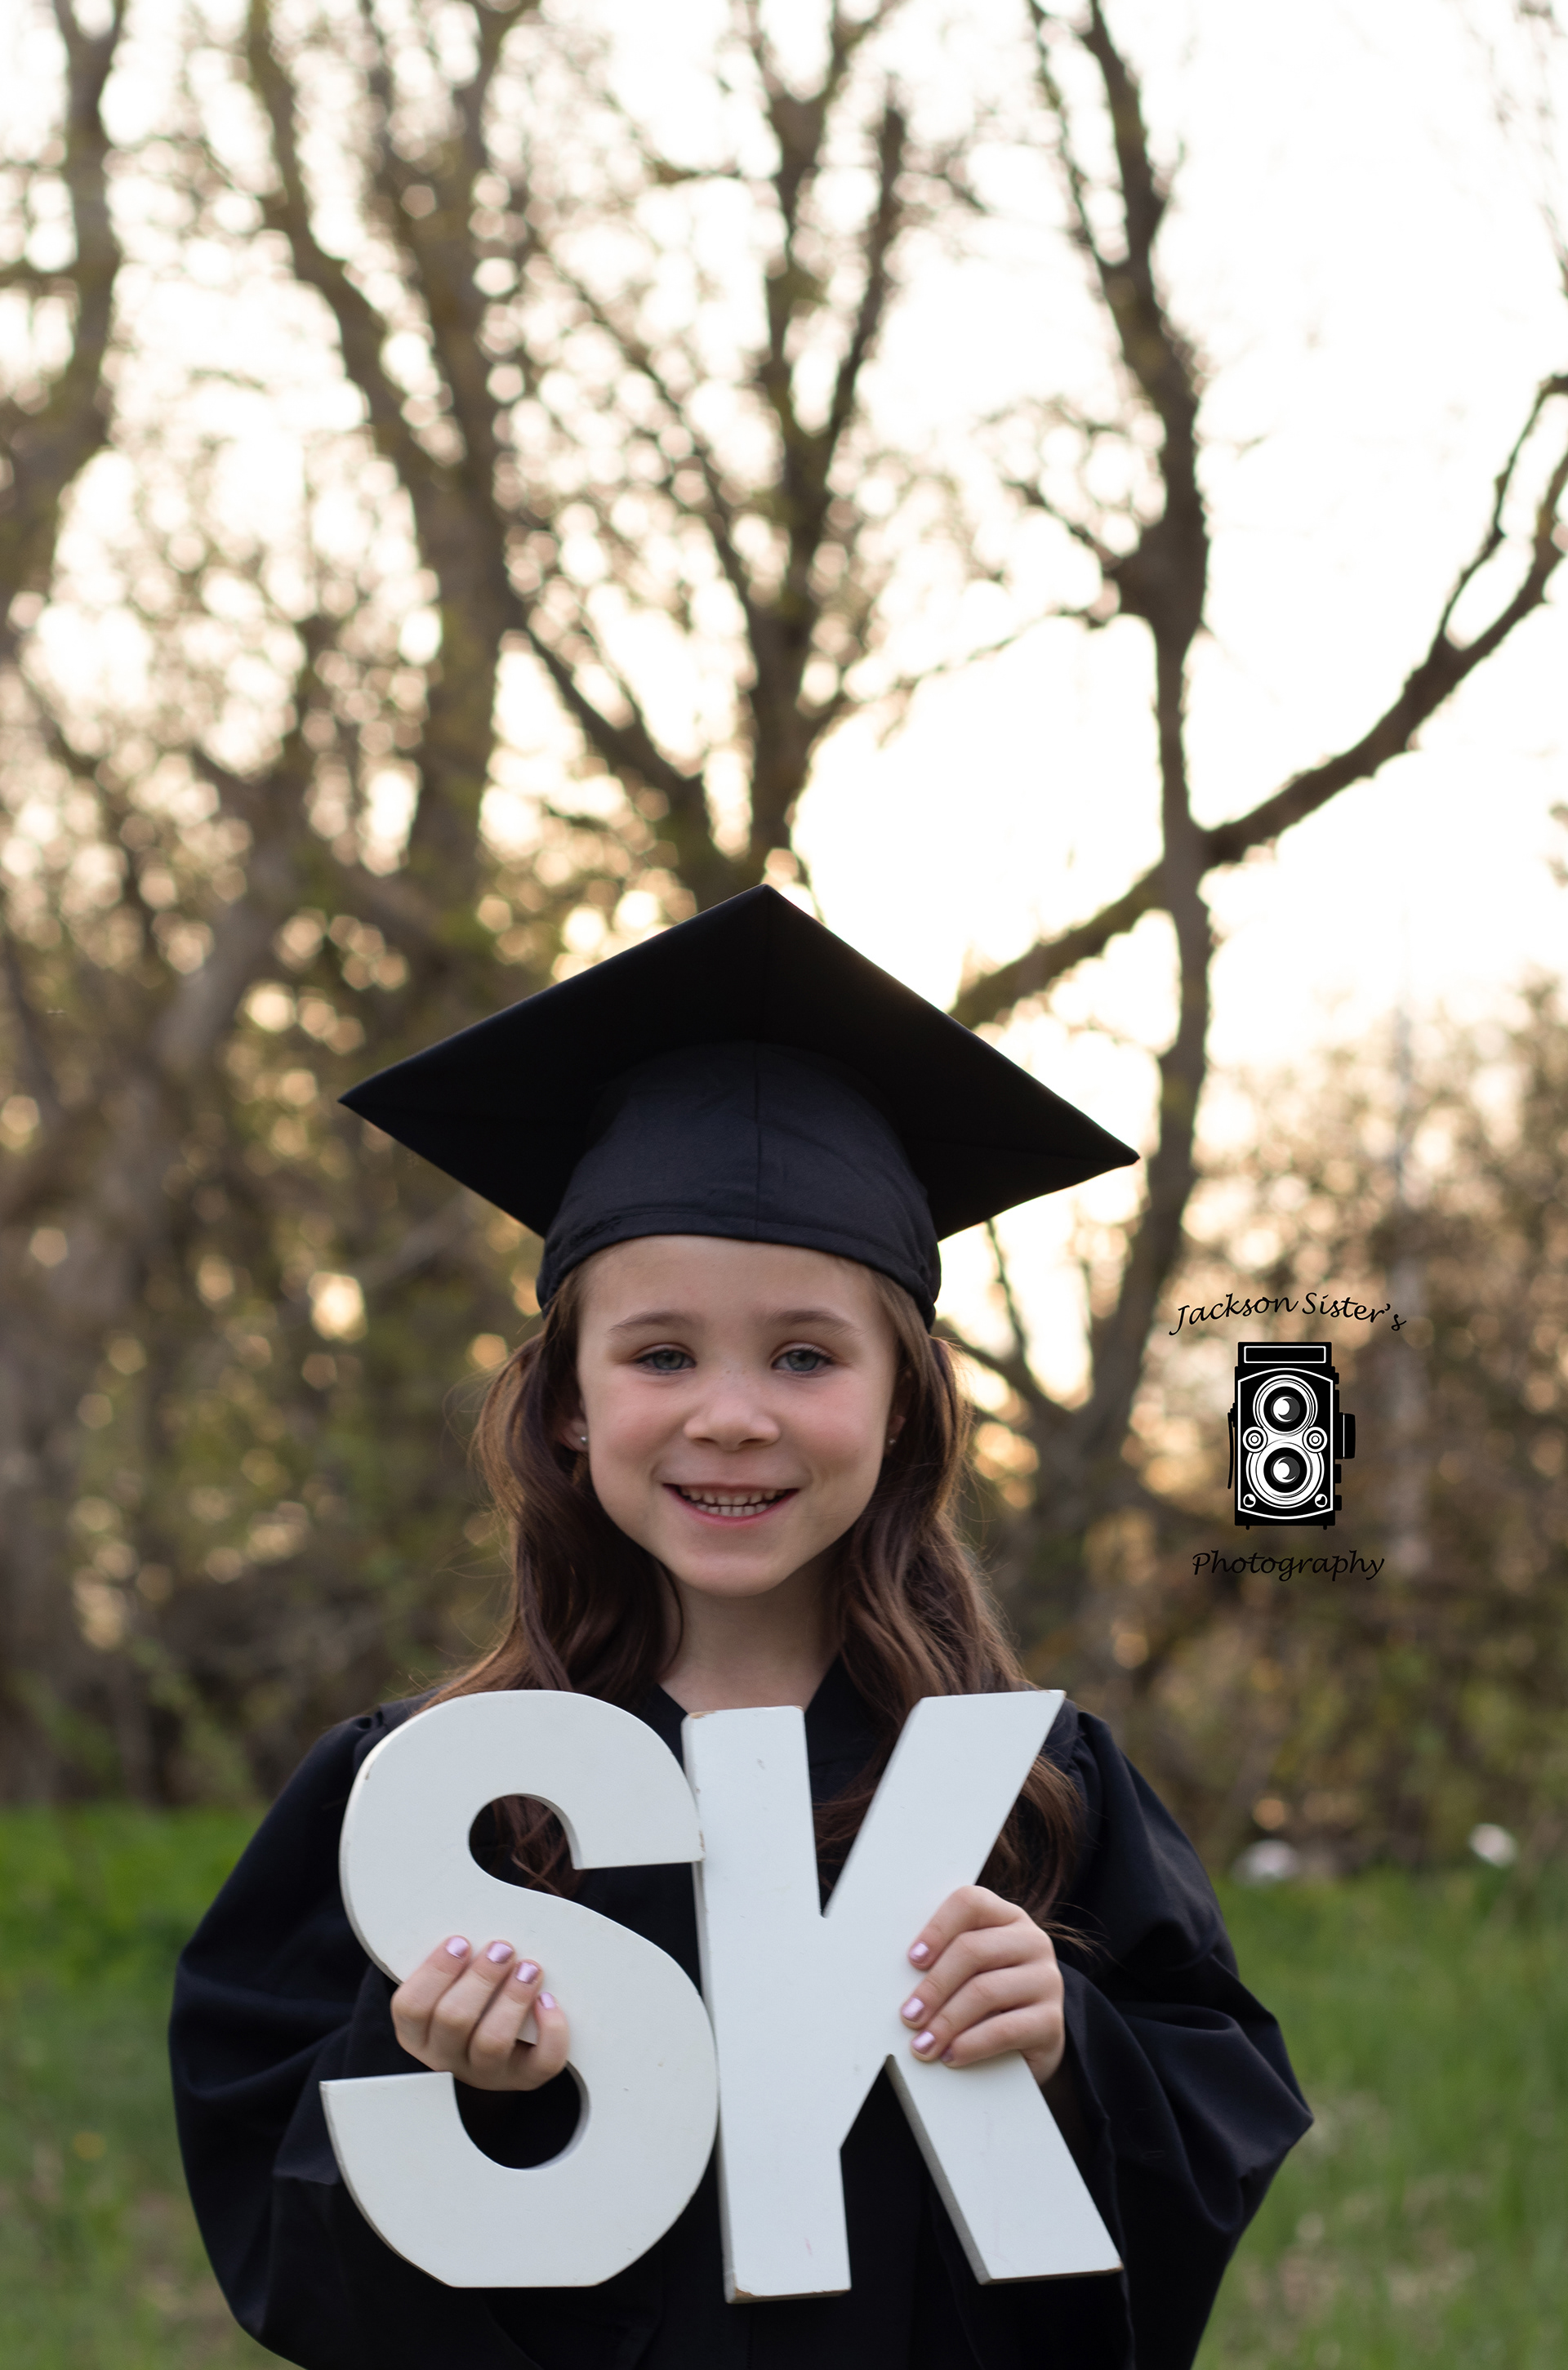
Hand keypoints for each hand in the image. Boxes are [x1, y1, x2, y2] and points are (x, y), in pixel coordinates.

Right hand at [390, 1934, 569, 2091]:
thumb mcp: (448, 1984)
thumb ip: (451, 1957)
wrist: (502, 2045)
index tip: (460, 1940)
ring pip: (491, 2043)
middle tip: (502, 1947)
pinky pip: (540, 2063)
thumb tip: (467, 1902)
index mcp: (418, 2034)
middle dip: (480, 1979)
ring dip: (512, 2000)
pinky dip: (550, 2032)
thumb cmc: (471, 1996)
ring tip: (529, 1967)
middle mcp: (446, 2057)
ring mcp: (485, 2072)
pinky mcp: (524, 2078)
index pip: (410, 2008)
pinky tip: (549, 2000)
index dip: (435, 1972)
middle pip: (453, 2021)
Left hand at [900, 1885, 1065, 2084]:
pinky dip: (971, 2045)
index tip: (912, 1960)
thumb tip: (901, 1979)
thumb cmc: (991, 1996)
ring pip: (985, 1991)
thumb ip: (947, 1958)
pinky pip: (1004, 2029)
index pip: (970, 1903)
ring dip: (946, 2021)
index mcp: (1007, 1918)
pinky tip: (952, 2055)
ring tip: (924, 2043)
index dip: (937, 1928)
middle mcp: (1032, 1941)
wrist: (1035, 2038)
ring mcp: (1046, 1979)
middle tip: (909, 2015)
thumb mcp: (972, 1969)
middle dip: (934, 1986)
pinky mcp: (1052, 2020)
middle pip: (973, 1950)